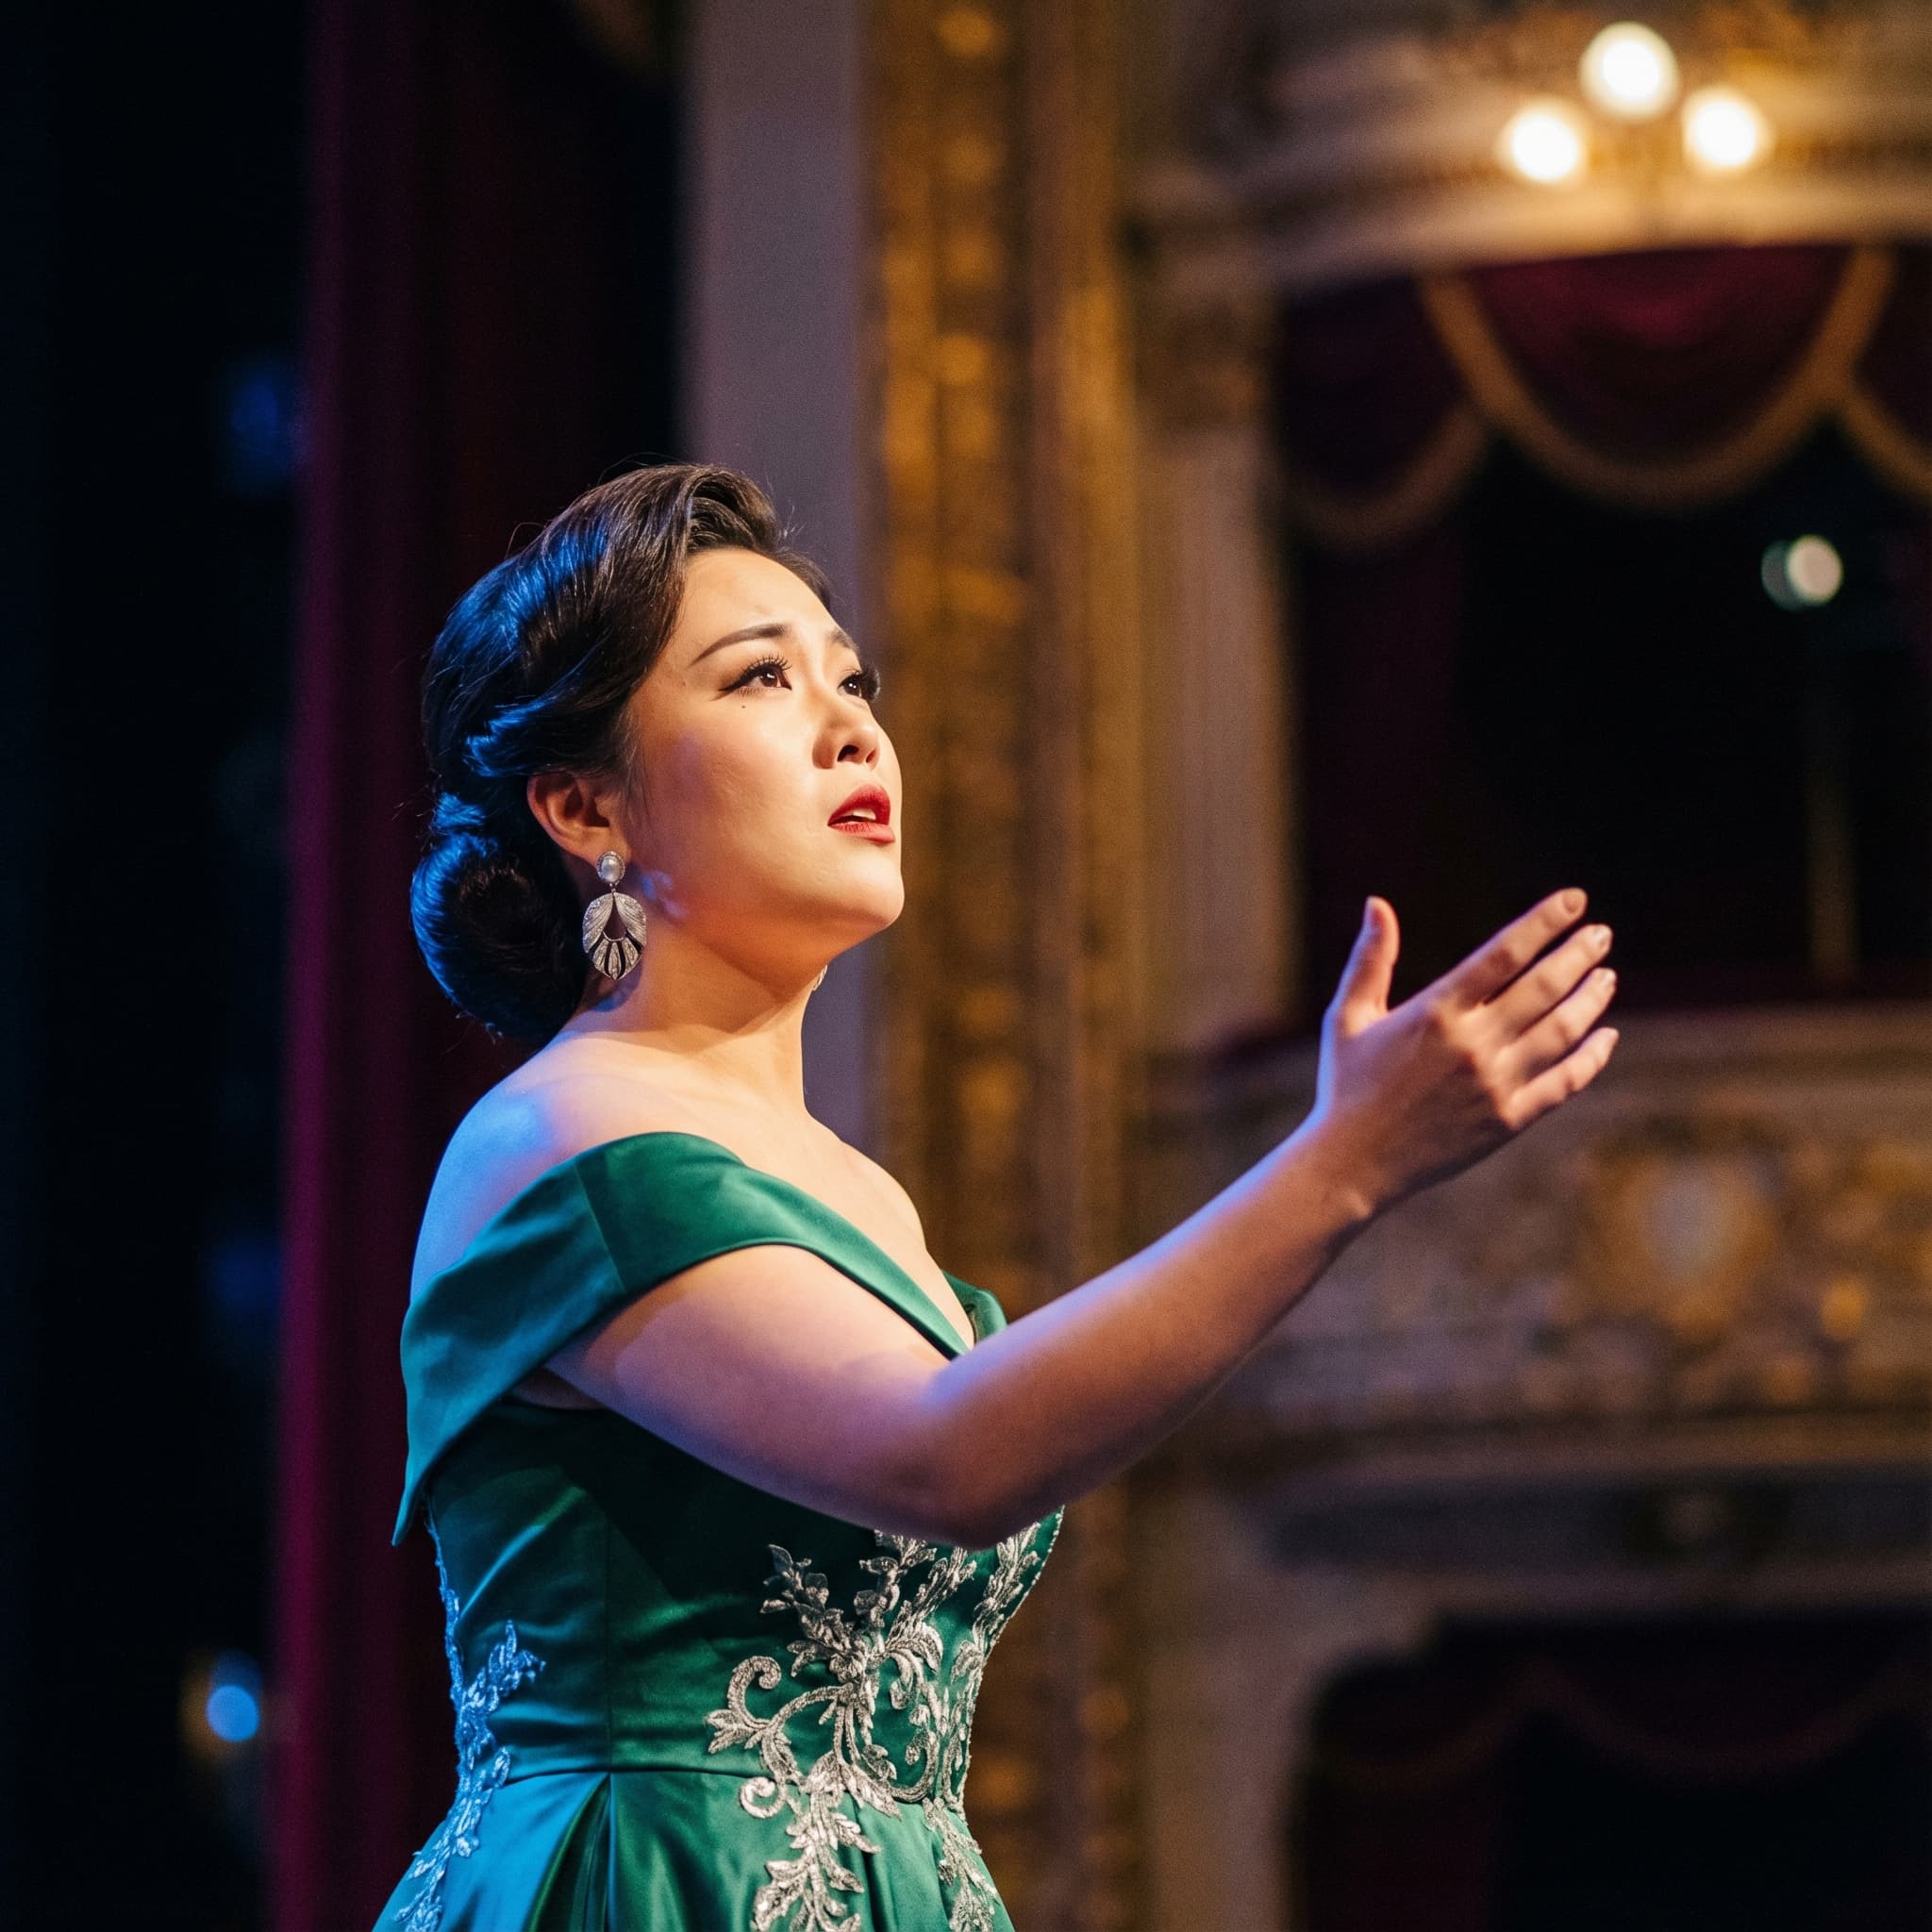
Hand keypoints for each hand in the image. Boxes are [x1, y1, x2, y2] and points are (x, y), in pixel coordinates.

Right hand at [1309, 888, 1619, 1215]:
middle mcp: (1472, 1044)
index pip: (1504, 953)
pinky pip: (1565, 1082)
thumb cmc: (1346, 1085)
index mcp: (1435, 1011)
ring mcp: (1495, 1084)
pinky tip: (1606, 1036)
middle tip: (1601, 933)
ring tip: (1606, 976)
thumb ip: (1370, 959)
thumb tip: (1377, 902)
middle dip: (1578, 954)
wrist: (1354, 1164)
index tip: (1574, 900)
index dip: (1544, 922)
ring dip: (1591, 999)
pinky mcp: (1509, 1120)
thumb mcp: (1349, 1017)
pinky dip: (1592, 1057)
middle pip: (1544, 987)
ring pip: (1563, 1031)